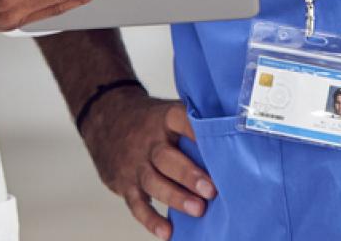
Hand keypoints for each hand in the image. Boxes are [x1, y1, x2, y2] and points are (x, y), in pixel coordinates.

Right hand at [82, 91, 213, 239]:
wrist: (105, 119)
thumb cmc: (150, 121)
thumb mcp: (167, 111)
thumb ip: (193, 122)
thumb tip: (236, 132)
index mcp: (163, 119)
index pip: (179, 119)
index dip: (196, 130)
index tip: (216, 140)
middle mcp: (148, 142)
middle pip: (166, 158)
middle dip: (189, 175)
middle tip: (211, 190)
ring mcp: (134, 164)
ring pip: (153, 182)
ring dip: (175, 197)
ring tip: (198, 210)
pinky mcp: (124, 184)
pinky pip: (136, 204)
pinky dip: (151, 220)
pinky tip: (167, 232)